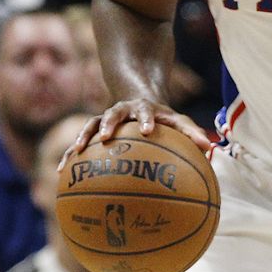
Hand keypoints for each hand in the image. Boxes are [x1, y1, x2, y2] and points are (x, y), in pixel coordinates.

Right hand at [64, 100, 212, 163]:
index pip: (145, 112)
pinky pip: (79, 142)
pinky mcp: (93, 130)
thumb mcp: (178, 122)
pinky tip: (60, 172)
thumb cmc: (163, 118)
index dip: (144, 119)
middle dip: (109, 124)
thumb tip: (210, 148)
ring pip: (90, 126)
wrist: (138, 100)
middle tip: (106, 137)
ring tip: (75, 154)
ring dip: (83, 138)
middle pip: (112, 114)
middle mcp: (121, 112)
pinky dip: (70, 154)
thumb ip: (193, 134)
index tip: (146, 130)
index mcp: (143, 109)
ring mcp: (104, 119)